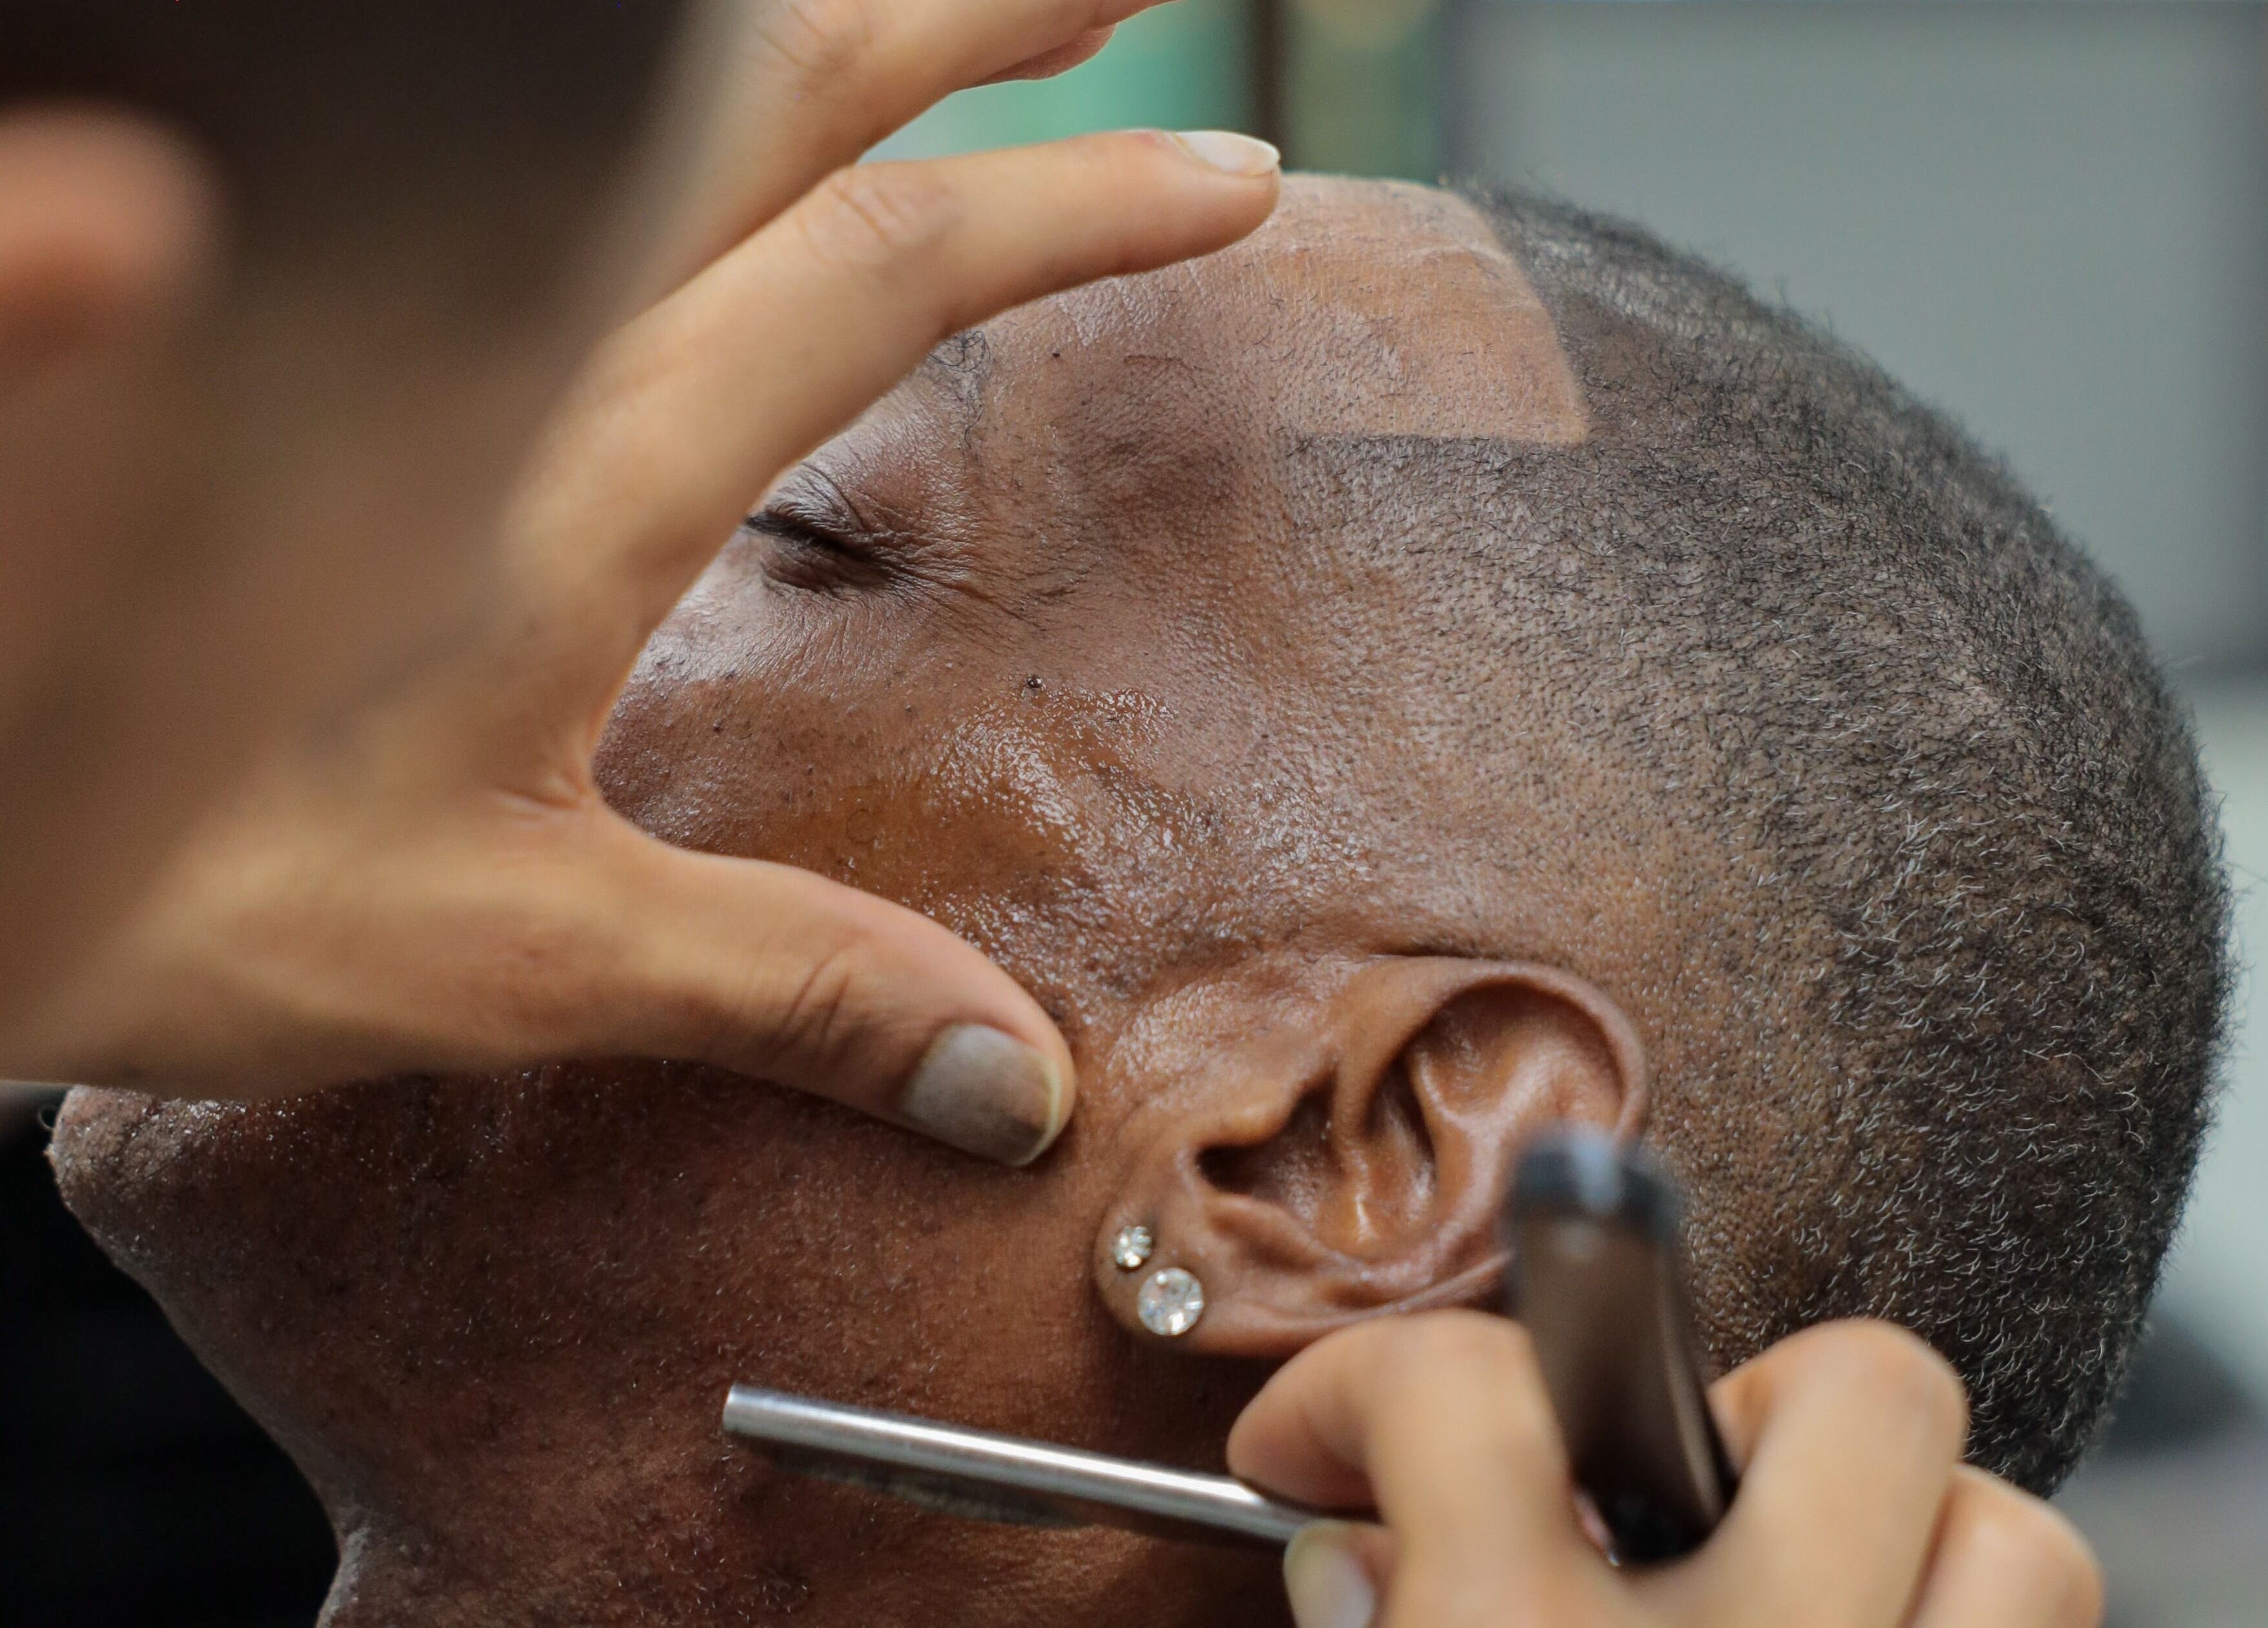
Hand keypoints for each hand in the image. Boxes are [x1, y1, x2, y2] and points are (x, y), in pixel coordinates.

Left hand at [11, 0, 1280, 1165]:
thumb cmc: (163, 885)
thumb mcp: (501, 956)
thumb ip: (773, 987)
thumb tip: (1011, 1081)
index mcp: (583, 478)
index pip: (879, 268)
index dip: (1073, 205)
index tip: (1229, 180)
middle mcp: (515, 356)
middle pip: (772, 98)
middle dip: (964, 16)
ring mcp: (429, 330)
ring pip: (656, 106)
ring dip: (826, 38)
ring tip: (961, 19)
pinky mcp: (368, 357)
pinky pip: (555, 179)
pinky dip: (678, 128)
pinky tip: (722, 151)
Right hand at [1228, 1314, 2103, 1627]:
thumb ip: (1374, 1627)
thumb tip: (1346, 1551)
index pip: (1457, 1386)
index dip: (1347, 1386)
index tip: (1312, 1441)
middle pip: (1854, 1387)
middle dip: (1718, 1397)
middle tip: (1618, 1487)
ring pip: (2009, 1532)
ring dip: (1894, 1529)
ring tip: (1773, 1575)